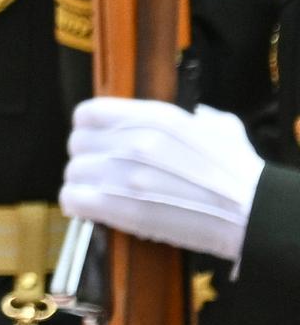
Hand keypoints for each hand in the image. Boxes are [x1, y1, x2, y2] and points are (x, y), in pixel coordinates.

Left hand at [62, 97, 267, 263]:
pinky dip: (77, 205)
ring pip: (73, 173)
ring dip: (83, 185)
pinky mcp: (120, 207)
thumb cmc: (239, 173)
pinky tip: (92, 209)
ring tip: (99, 194)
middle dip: (87, 159)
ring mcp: (125, 173)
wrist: (251, 212)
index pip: (89, 113)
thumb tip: (193, 114)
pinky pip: (72, 199)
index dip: (89, 129)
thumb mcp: (221, 128)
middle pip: (77, 144)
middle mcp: (135, 141)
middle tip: (101, 173)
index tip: (97, 142)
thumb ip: (199, 117)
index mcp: (155, 117)